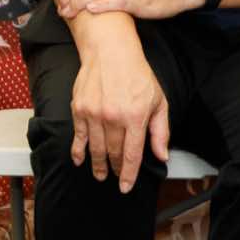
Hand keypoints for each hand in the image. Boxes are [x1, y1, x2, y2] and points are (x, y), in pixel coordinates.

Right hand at [68, 42, 170, 192]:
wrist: (110, 52)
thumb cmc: (137, 75)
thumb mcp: (158, 101)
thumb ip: (160, 130)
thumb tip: (161, 155)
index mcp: (136, 117)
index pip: (131, 154)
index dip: (128, 174)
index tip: (125, 187)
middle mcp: (114, 117)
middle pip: (113, 153)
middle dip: (114, 169)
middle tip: (113, 177)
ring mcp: (94, 114)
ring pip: (96, 149)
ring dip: (97, 165)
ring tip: (100, 174)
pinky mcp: (79, 109)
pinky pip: (78, 137)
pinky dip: (79, 151)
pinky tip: (80, 160)